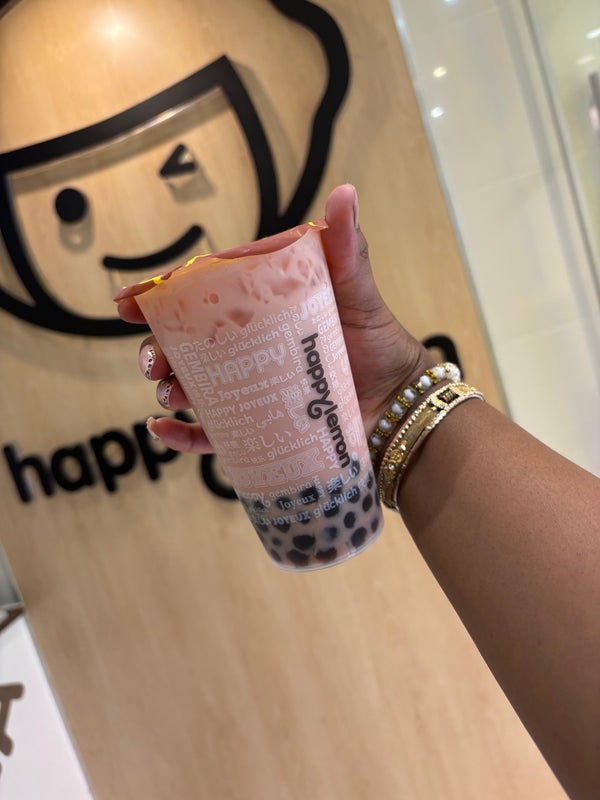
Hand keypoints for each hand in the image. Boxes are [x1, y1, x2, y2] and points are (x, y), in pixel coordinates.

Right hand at [117, 184, 431, 451]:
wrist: (399, 402)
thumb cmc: (379, 341)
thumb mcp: (358, 293)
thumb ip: (348, 250)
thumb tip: (345, 193)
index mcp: (261, 311)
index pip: (201, 299)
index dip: (159, 299)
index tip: (126, 302)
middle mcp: (250, 349)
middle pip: (188, 346)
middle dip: (157, 349)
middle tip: (153, 359)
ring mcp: (252, 389)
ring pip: (195, 388)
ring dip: (169, 388)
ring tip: (168, 390)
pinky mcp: (260, 428)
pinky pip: (214, 435)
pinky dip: (183, 435)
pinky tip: (163, 428)